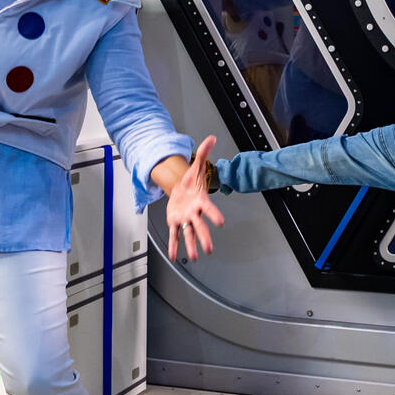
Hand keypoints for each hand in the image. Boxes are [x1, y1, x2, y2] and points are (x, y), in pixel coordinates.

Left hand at [165, 137, 224, 262]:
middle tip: (209, 249)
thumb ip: (203, 152)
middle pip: (200, 226)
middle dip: (204, 237)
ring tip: (193, 257)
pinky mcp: (175, 222)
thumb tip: (211, 137)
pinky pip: (174, 235)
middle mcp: (194, 213)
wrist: (182, 188)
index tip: (221, 222)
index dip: (214, 215)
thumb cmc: (191, 181)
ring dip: (190, 246)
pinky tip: (173, 256)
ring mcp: (185, 219)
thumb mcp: (196, 166)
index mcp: (201, 201)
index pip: (209, 209)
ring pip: (188, 234)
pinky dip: (174, 246)